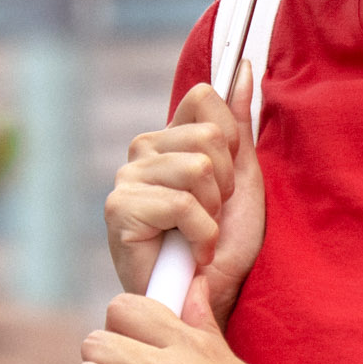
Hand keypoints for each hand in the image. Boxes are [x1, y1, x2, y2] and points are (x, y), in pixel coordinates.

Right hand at [105, 63, 264, 327]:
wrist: (208, 299)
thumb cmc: (224, 245)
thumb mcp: (242, 176)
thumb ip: (239, 121)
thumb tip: (241, 65)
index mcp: (170, 138)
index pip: (205, 98)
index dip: (231, 140)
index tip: (227, 179)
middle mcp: (142, 151)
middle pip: (208, 135)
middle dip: (226, 184)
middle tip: (212, 217)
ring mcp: (127, 179)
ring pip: (197, 168)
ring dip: (214, 212)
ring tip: (201, 235)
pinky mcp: (120, 210)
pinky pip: (183, 203)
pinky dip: (201, 234)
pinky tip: (191, 252)